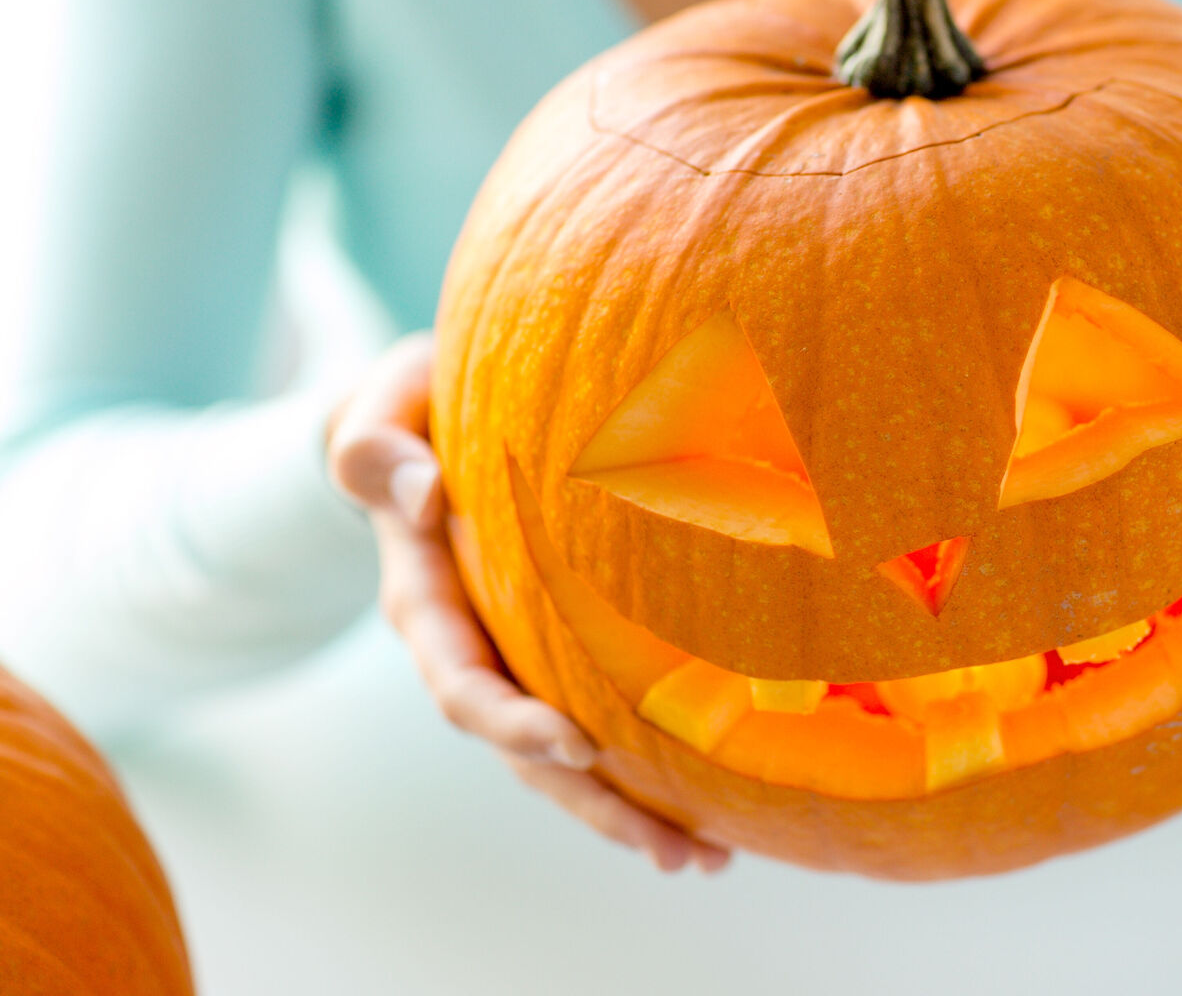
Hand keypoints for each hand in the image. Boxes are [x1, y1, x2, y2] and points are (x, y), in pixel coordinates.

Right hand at [327, 334, 729, 873]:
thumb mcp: (380, 411)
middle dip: (595, 805)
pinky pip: (594, 727)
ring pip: (564, 761)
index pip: (463, 681)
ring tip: (705, 861)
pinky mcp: (550, 659)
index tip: (577, 743)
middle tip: (674, 853)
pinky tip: (711, 812)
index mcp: (424, 600)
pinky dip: (642, 775)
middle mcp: (468, 650)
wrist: (418, 428)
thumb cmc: (407, 412)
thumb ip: (378, 449)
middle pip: (527, 752)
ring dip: (629, 815)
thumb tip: (420, 490)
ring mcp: (511, 663)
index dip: (514, 721)